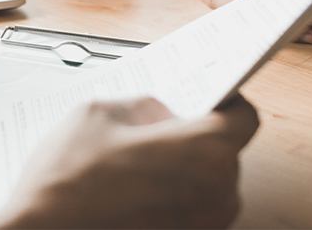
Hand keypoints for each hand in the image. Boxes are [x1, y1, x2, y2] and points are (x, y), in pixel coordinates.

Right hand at [0, 95, 258, 228]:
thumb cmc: (67, 181)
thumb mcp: (98, 114)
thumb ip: (141, 105)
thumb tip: (160, 111)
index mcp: (201, 153)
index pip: (244, 118)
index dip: (228, 101)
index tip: (211, 95)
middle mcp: (212, 196)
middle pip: (225, 151)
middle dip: (197, 134)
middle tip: (162, 124)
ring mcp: (200, 228)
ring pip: (208, 183)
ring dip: (185, 167)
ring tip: (142, 156)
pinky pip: (191, 210)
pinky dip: (173, 193)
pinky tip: (136, 184)